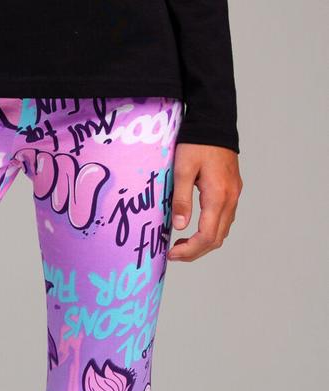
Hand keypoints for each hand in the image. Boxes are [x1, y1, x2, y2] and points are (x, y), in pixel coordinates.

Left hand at [168, 144, 242, 262]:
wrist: (215, 121)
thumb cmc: (197, 143)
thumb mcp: (182, 169)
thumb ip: (182, 199)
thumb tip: (180, 227)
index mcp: (218, 196)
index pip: (207, 236)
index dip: (189, 251)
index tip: (171, 254)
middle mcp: (230, 199)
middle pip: (216, 239)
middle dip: (195, 252)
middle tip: (174, 254)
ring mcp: (234, 195)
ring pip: (222, 232)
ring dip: (203, 243)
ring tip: (181, 244)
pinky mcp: (232, 191)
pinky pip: (224, 220)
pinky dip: (210, 232)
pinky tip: (194, 229)